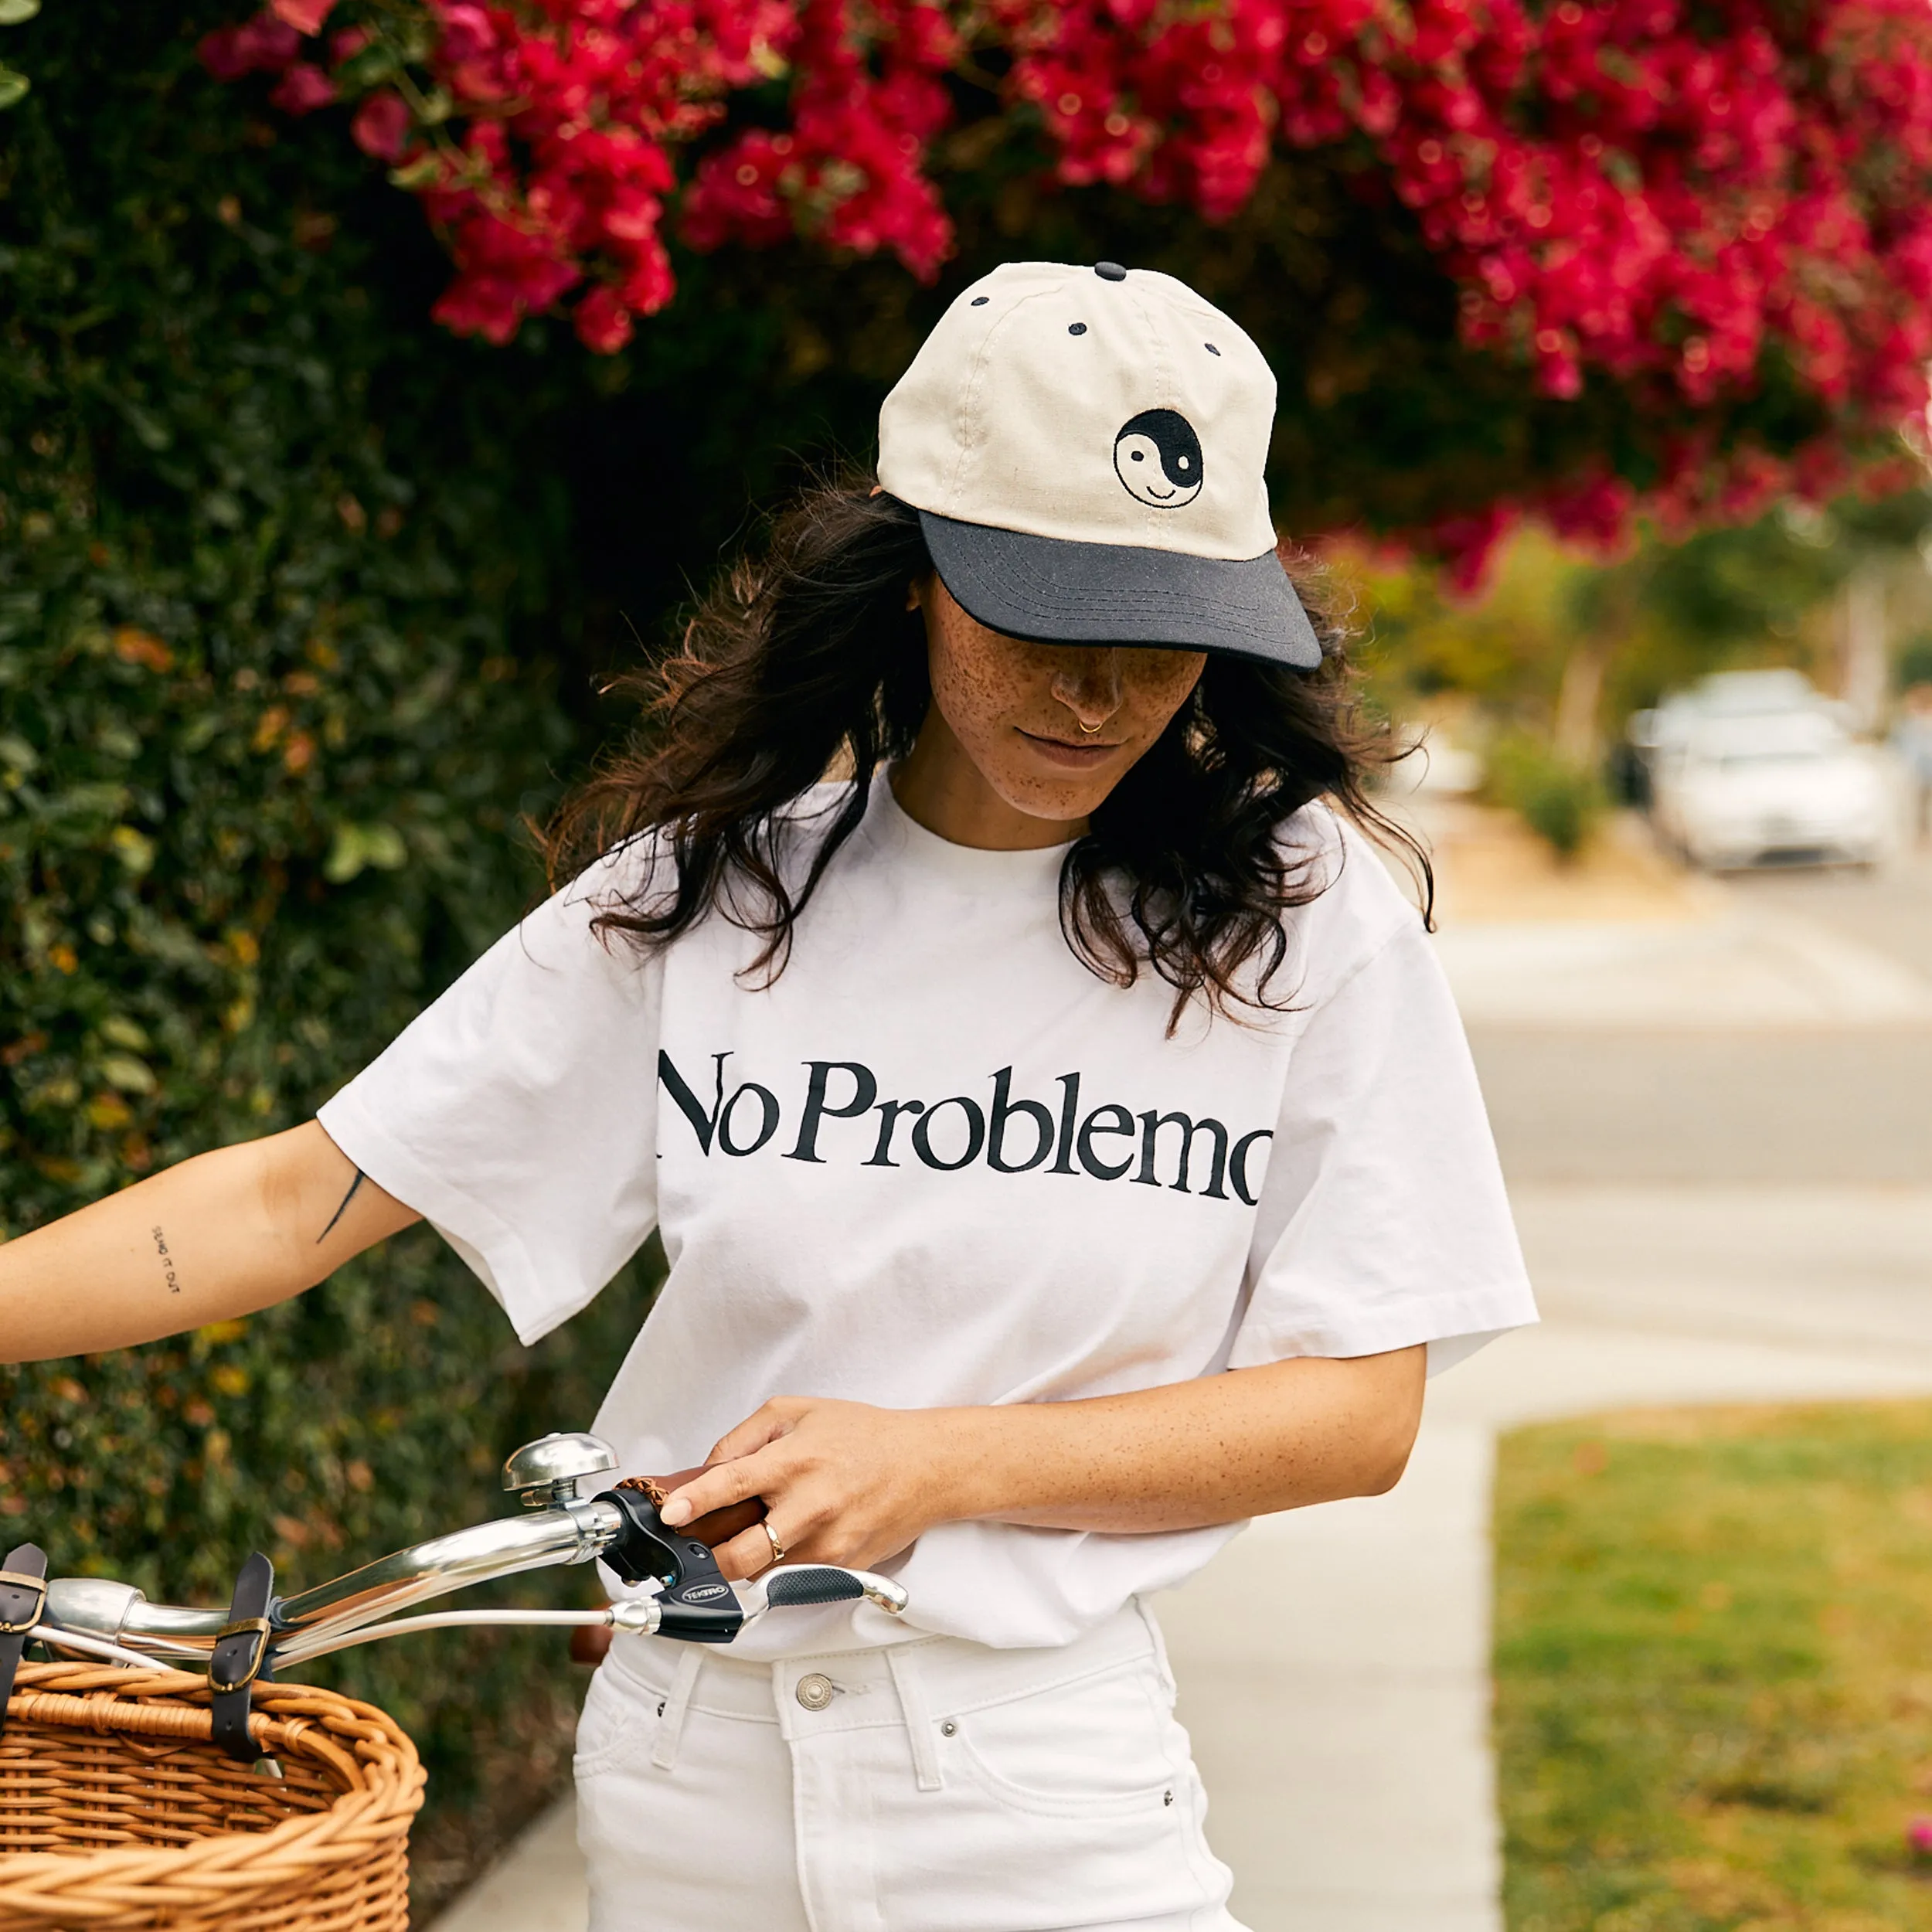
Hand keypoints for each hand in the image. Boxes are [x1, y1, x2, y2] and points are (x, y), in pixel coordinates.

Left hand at [658, 1397, 966, 1582]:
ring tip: (746, 1538)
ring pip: (763, 1574)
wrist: (925, 1466)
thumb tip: (707, 1470)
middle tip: (692, 1550)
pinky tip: (788, 1541)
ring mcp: (828, 1545)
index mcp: (795, 1461)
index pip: (732, 1485)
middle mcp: (810, 1507)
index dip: (694, 1503)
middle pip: (740, 1555)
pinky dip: (779, 1565)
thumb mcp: (799, 1410)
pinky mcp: (842, 1568)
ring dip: (744, 1562)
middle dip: (707, 1560)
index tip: (671, 1515)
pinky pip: (792, 1578)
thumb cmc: (862, 1435)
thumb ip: (745, 1435)